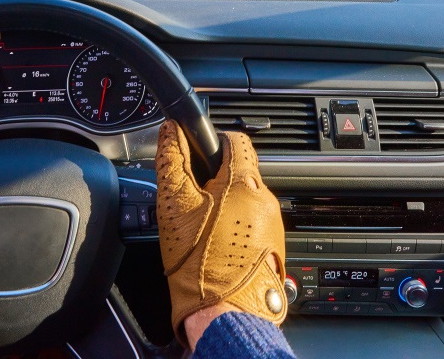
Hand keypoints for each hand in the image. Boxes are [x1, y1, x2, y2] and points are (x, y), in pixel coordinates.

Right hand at [155, 121, 286, 347]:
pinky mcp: (273, 246)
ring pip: (246, 199)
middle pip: (240, 171)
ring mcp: (273, 225)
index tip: (199, 153)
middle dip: (216, 180)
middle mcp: (266, 200)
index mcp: (244, 183)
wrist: (222, 312)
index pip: (237, 139)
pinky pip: (253, 224)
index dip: (214, 140)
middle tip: (193, 199)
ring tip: (203, 226)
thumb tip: (170, 132)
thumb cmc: (199, 263)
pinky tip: (216, 243)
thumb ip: (171, 161)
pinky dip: (235, 226)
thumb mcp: (174, 205)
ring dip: (225, 204)